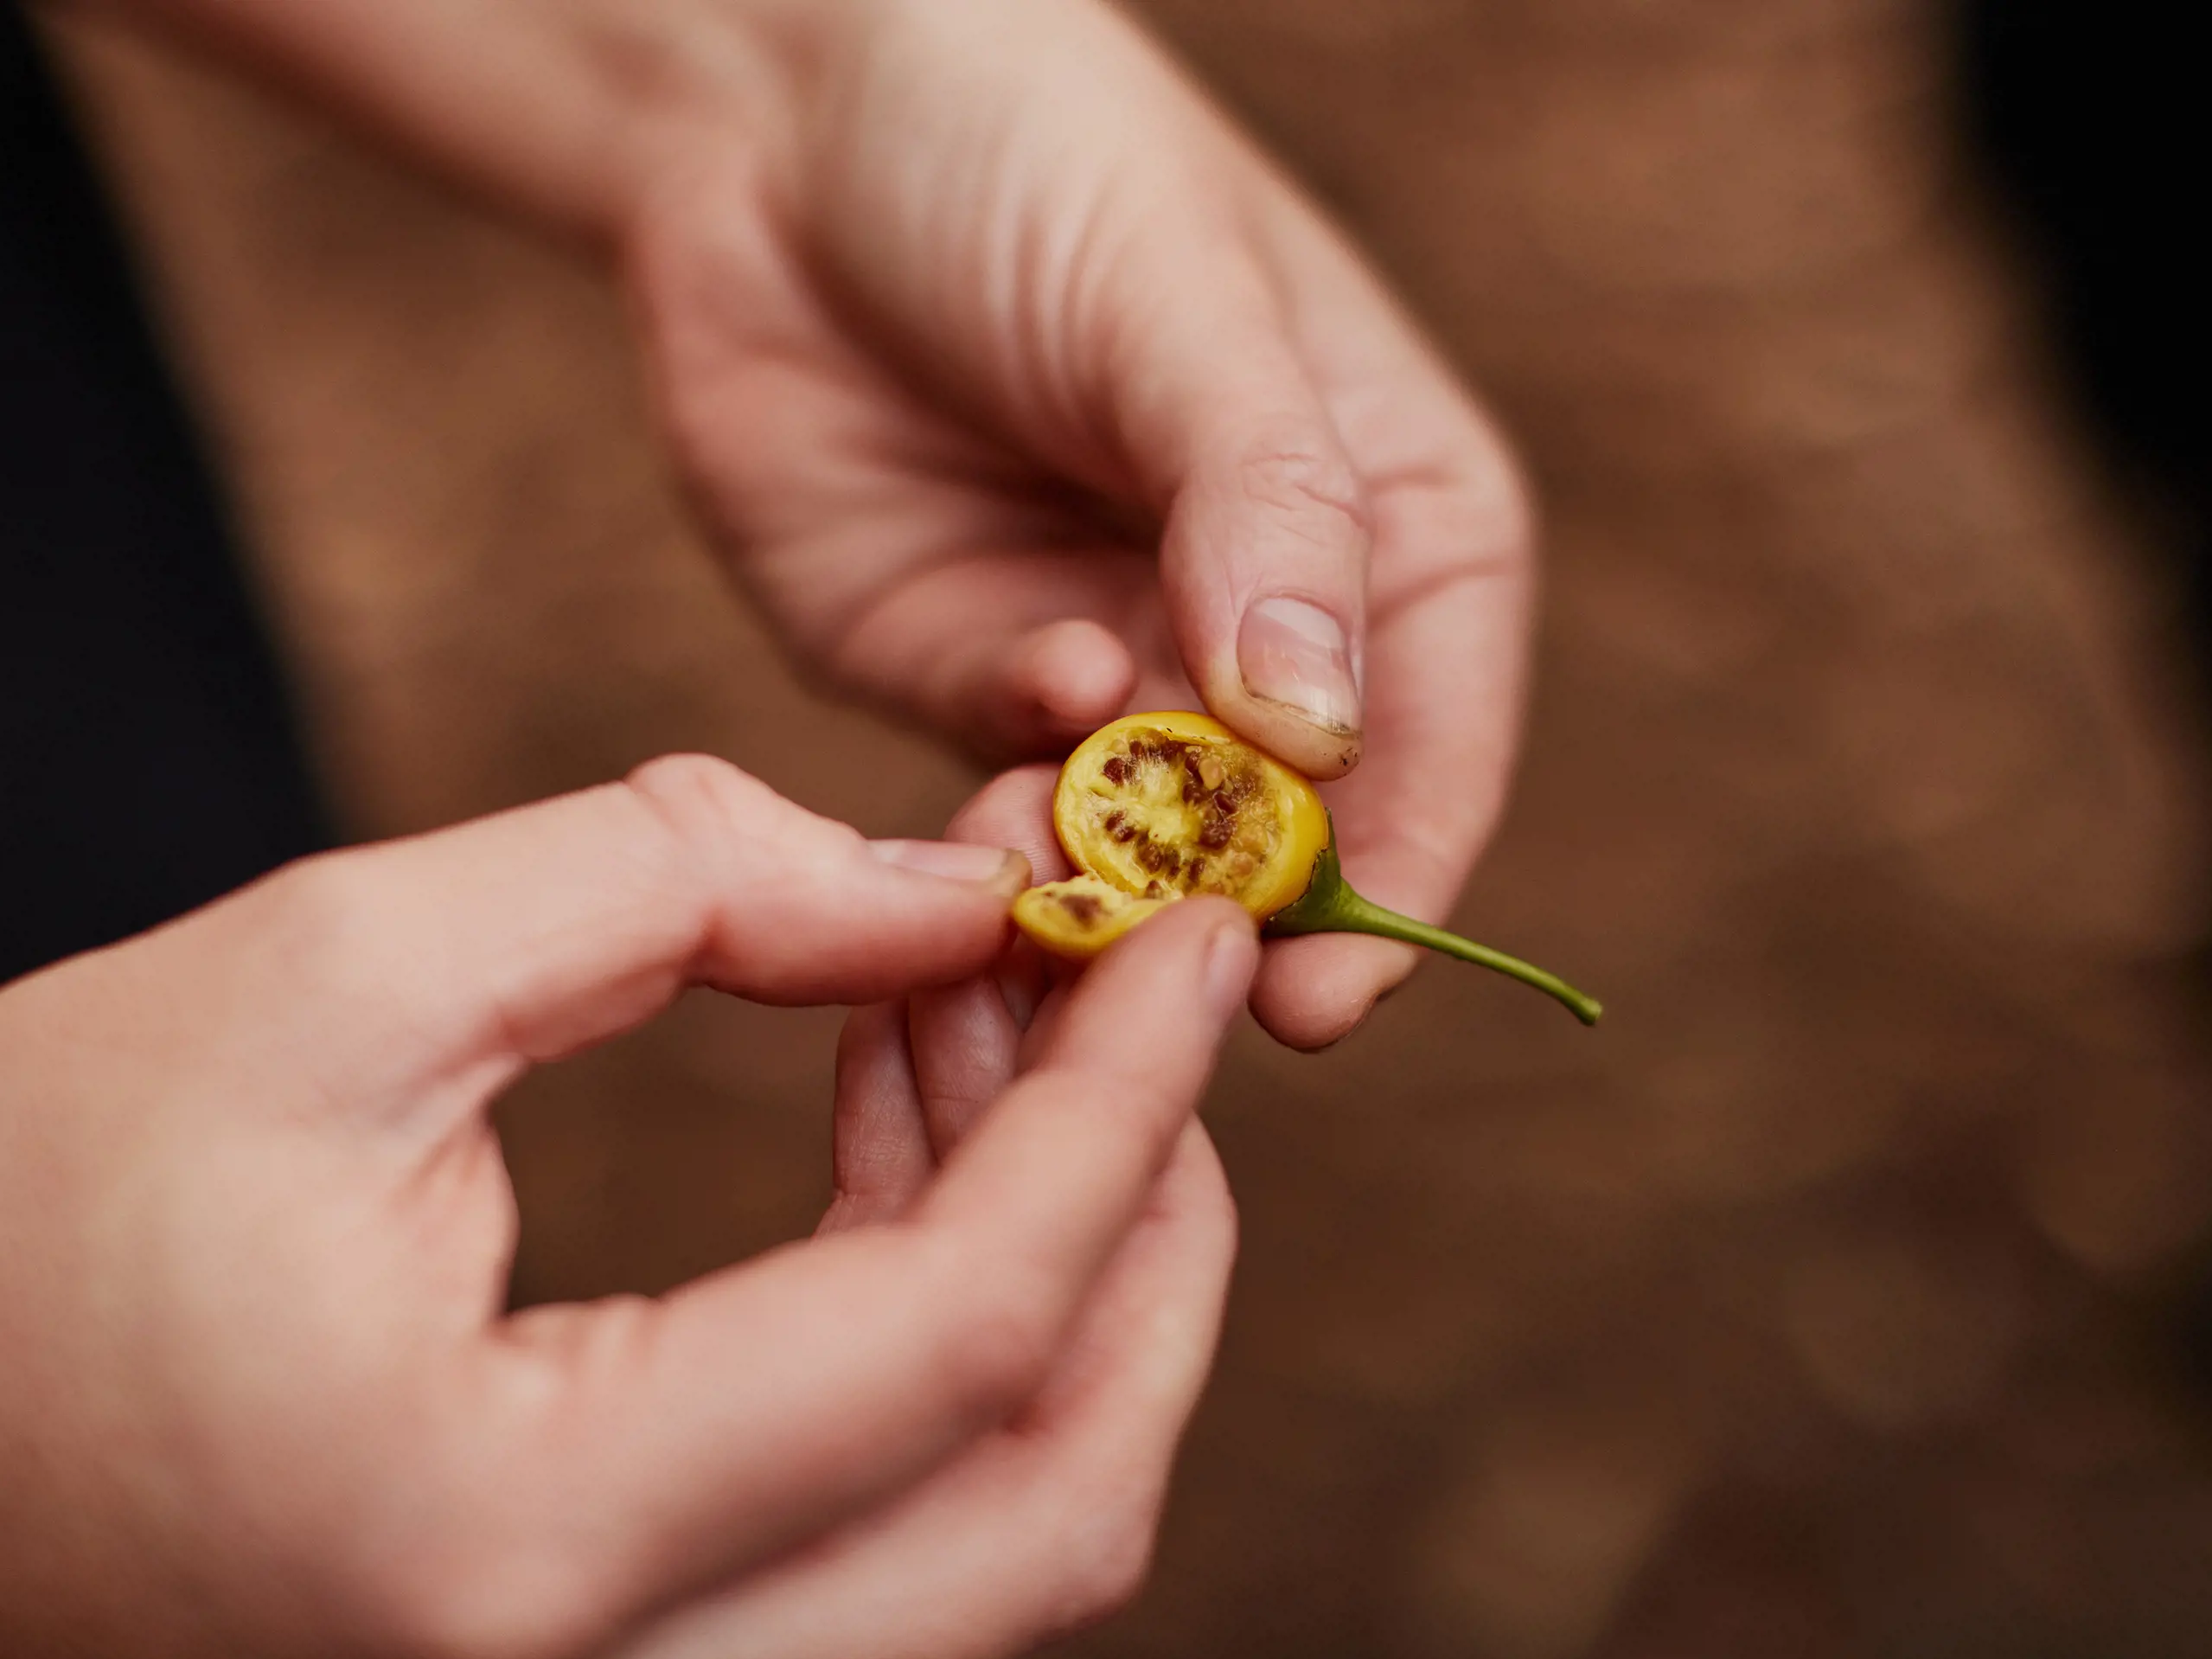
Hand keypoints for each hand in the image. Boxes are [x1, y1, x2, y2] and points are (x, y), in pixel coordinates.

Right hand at [0, 756, 1254, 1658]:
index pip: (959, 1337)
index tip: (1186, 919)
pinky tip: (893, 1107)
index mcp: (511, 1545)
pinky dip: (933, 1319)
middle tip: (1142, 986)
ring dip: (1048, 1262)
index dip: (1117, 1109)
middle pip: (1046, 1512)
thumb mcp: (336, 965)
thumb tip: (946, 892)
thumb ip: (676, 889)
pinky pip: (868, 1524)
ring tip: (980, 997)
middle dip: (1151, 1231)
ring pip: (983, 1538)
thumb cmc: (22, 1183)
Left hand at [629, 0, 1534, 1046]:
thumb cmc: (1030, 156)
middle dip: (1234, 910)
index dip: (1400, 867)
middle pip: (1290, 827)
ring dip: (1104, 880)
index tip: (1337, 985)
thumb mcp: (1179, 309)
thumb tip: (1319, 732)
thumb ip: (1264, 509)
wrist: (774, 119)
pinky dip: (1001, 828)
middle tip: (1173, 972)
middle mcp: (1261, 612)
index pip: (1437, 729)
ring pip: (1138, 845)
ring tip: (1054, 864)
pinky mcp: (963, 683)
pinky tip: (989, 783)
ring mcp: (1112, 658)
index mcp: (1385, 514)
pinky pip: (1001, 806)